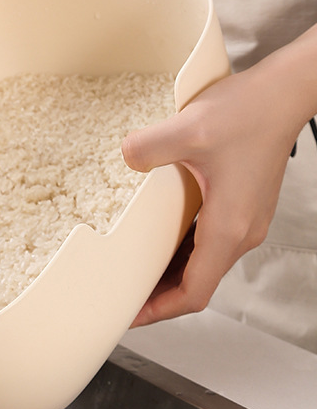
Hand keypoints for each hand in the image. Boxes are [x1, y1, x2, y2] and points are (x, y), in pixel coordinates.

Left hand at [122, 66, 299, 326]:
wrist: (286, 92)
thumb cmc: (250, 112)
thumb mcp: (189, 129)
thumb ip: (149, 147)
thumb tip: (124, 157)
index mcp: (229, 227)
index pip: (194, 292)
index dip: (160, 310)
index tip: (130, 315)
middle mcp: (241, 231)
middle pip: (197, 283)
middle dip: (159, 295)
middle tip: (122, 295)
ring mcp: (245, 219)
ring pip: (204, 263)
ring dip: (170, 273)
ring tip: (134, 272)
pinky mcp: (243, 205)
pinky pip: (210, 241)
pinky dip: (183, 252)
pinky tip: (159, 239)